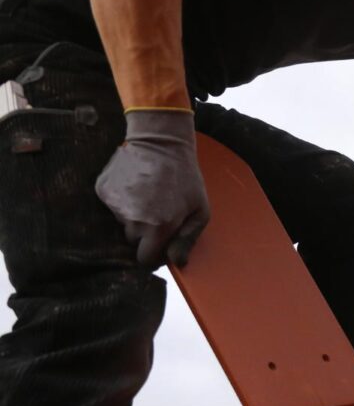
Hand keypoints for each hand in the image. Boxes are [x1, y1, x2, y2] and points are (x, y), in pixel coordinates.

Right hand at [96, 110, 209, 268]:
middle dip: (144, 235)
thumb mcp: (199, 211)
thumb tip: (176, 263)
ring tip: (148, 196)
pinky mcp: (103, 189)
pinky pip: (111, 206)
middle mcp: (133, 220)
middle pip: (133, 242)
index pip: (145, 260)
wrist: (161, 142)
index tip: (159, 247)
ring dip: (133, 216)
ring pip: (122, 223)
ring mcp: (115, 204)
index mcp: (157, 228)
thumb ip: (187, 240)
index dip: (153, 256)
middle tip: (158, 214)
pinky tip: (135, 186)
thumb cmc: (186, 179)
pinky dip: (122, 200)